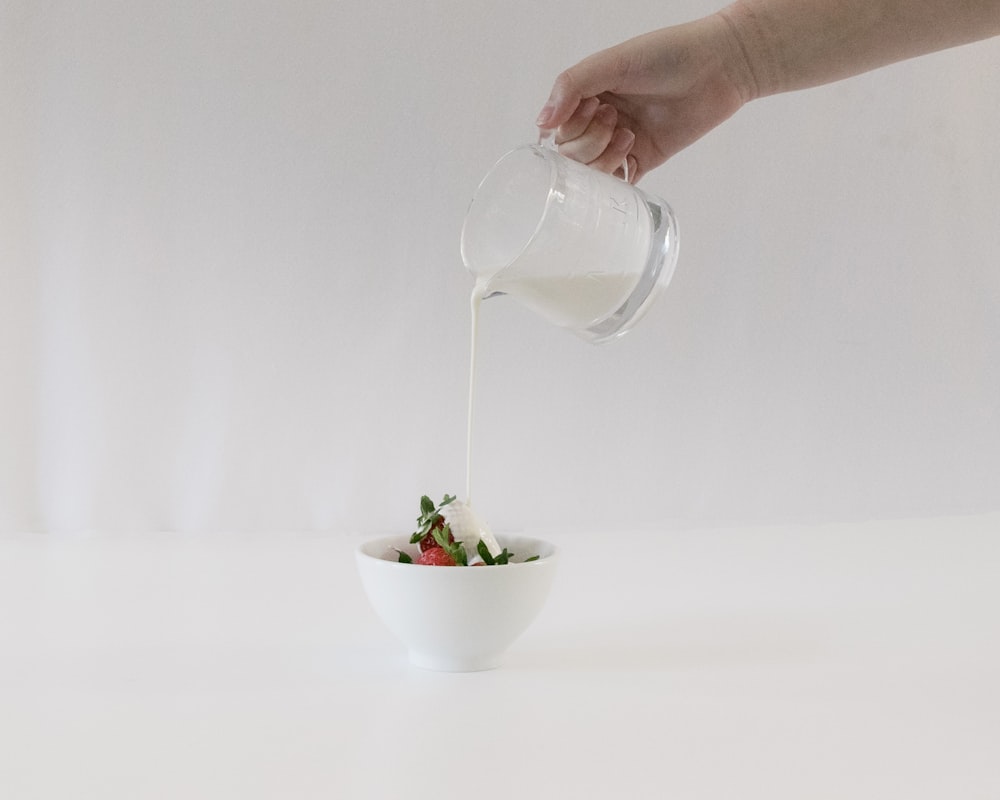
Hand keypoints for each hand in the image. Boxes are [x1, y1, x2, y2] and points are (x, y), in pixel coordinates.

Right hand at [535, 13, 754, 182]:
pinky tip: (628, 160)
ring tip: (629, 134)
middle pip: (571, 154)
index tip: (596, 106)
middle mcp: (600, 120)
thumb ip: (571, 86)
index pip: (557, 128)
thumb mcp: (612, 62)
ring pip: (591, 172)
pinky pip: (618, 185)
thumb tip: (541, 122)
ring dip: (604, 157)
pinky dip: (617, 182)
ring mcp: (621, 143)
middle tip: (615, 119)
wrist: (720, 68)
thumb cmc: (668, 54)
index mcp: (588, 95)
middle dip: (589, 141)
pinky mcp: (644, 160)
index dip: (570, 125)